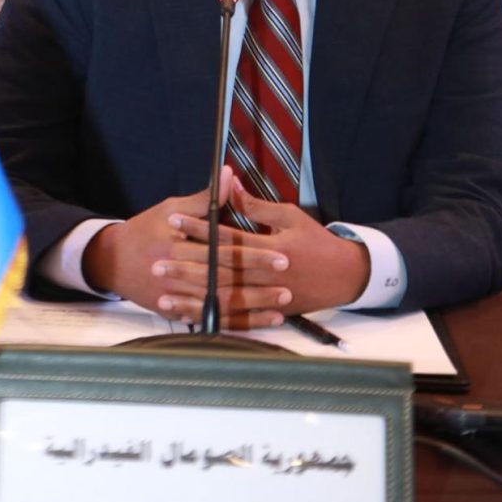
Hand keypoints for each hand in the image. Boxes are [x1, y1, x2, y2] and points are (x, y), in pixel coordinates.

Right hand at [82, 166, 291, 326]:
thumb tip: (229, 175)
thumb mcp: (170, 209)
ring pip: (219, 305)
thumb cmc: (145, 230)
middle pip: (224, 281)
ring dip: (251, 308)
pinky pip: (210, 320)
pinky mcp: (176, 313)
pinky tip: (257, 322)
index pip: (223, 251)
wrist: (112, 261)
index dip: (252, 254)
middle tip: (288, 283)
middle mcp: (177, 274)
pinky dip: (235, 323)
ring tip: (281, 306)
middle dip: (258, 284)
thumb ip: (204, 199)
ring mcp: (176, 298)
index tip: (280, 255)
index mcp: (178, 246)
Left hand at [168, 178, 370, 325]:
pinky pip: (233, 317)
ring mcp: (266, 297)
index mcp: (269, 249)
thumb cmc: (316, 242)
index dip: (198, 229)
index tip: (173, 220)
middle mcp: (265, 276)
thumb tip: (230, 184)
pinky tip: (187, 314)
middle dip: (186, 266)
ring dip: (192, 295)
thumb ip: (257, 206)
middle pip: (219, 271)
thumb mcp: (290, 217)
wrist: (344, 276)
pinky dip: (210, 316)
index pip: (226, 238)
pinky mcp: (267, 312)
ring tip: (163, 291)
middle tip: (158, 261)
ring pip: (223, 298)